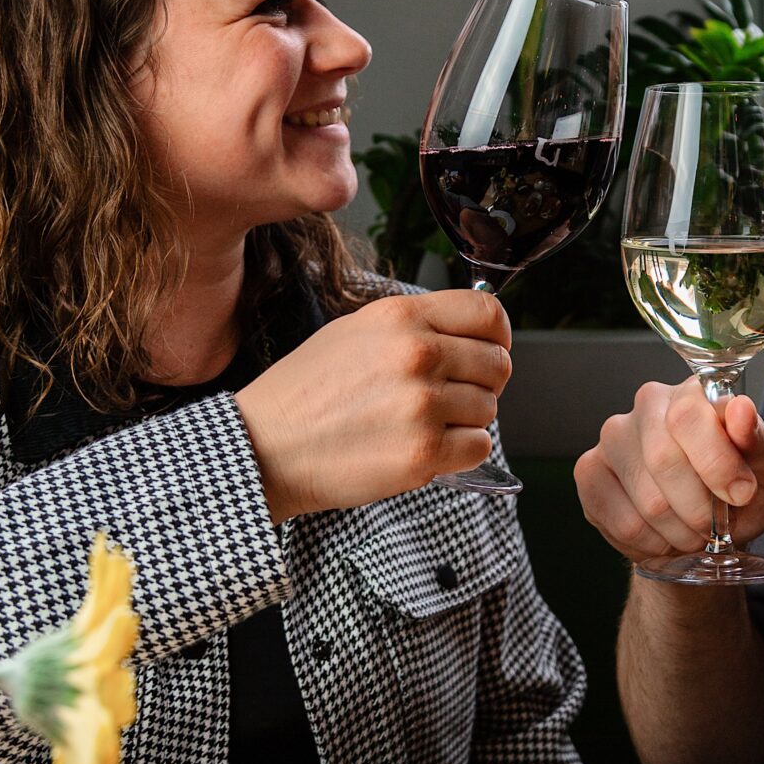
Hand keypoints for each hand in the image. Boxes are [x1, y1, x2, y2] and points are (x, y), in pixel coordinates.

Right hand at [235, 288, 512, 520]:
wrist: (265, 447)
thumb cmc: (304, 392)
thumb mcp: (355, 331)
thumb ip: (414, 327)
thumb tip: (467, 335)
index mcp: (400, 317)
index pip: (487, 311)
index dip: (497, 334)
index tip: (491, 348)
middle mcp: (416, 354)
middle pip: (497, 363)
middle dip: (483, 383)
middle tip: (452, 396)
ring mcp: (422, 405)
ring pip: (489, 409)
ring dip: (465, 420)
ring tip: (423, 424)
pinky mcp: (423, 453)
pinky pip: (478, 447)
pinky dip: (460, 452)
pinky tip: (426, 448)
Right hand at [575, 378, 763, 565]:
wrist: (706, 526)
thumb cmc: (738, 490)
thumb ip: (758, 441)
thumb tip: (741, 410)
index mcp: (693, 392)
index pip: (688, 414)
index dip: (716, 463)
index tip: (741, 495)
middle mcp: (648, 404)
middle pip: (663, 460)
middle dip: (700, 509)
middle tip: (715, 527)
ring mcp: (613, 436)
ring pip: (646, 500)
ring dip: (680, 533)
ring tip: (693, 534)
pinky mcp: (589, 471)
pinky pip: (624, 522)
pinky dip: (654, 544)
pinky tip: (665, 537)